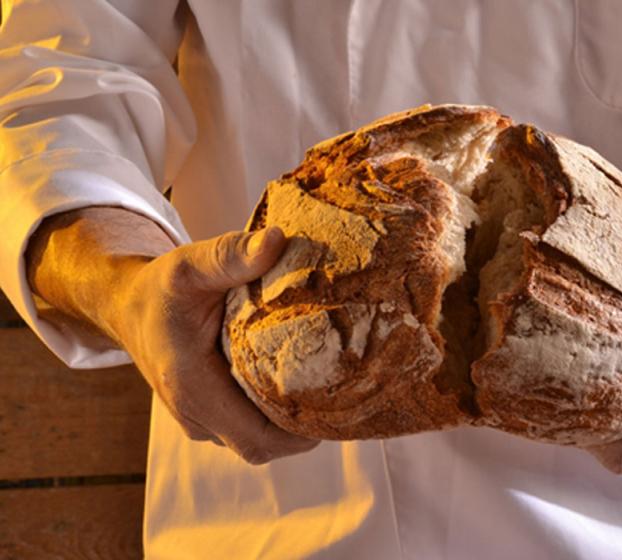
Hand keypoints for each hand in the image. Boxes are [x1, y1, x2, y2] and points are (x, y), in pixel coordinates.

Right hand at [106, 227, 318, 463]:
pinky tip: (302, 390)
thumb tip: (276, 241)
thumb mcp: (192, 264)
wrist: (131, 307)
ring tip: (329, 393)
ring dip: (290, 427)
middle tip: (345, 399)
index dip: (300, 432)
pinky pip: (247, 431)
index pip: (257, 436)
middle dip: (304, 432)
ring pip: (256, 443)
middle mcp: (193, 413)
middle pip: (262, 447)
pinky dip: (274, 420)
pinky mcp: (206, 417)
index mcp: (191, 385)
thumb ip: (232, 255)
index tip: (338, 406)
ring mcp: (198, 421)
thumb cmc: (163, 286)